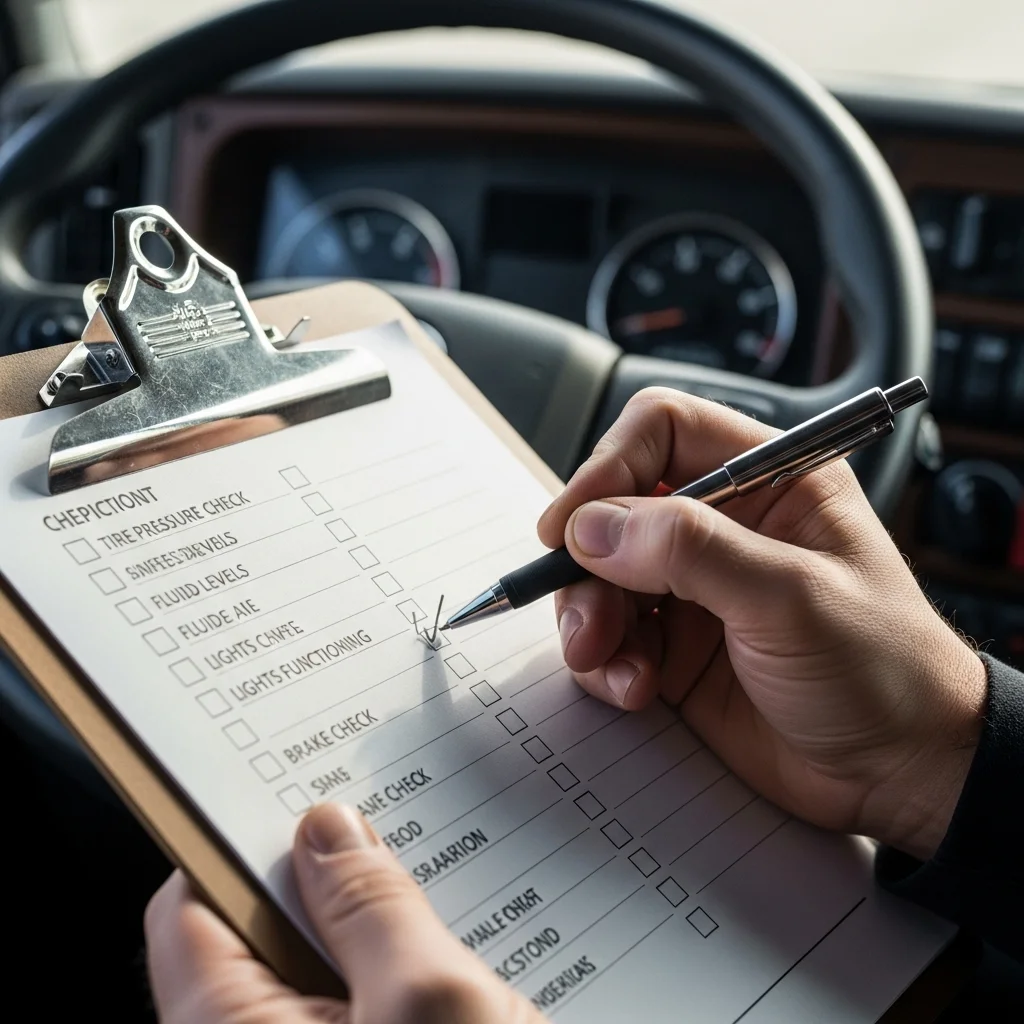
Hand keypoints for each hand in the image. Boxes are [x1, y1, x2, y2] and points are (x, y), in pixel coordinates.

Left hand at [146, 803, 543, 1023]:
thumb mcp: (432, 1003)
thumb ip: (372, 905)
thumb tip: (328, 825)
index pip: (193, 906)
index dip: (237, 834)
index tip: (291, 776)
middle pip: (260, 931)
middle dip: (326, 875)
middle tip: (389, 822)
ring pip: (318, 968)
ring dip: (372, 920)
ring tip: (433, 884)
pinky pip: (357, 1005)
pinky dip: (394, 965)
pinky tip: (452, 950)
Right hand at [538, 388, 986, 860]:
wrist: (898, 774)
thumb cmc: (883, 671)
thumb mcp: (792, 598)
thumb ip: (691, 551)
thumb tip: (594, 526)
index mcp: (768, 482)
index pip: (662, 431)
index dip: (608, 466)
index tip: (572, 524)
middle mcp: (724, 527)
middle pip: (614, 508)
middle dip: (588, 562)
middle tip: (588, 612)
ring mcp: (694, 588)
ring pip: (599, 576)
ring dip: (588, 617)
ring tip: (607, 659)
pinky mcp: (675, 646)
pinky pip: (609, 636)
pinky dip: (605, 662)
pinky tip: (634, 688)